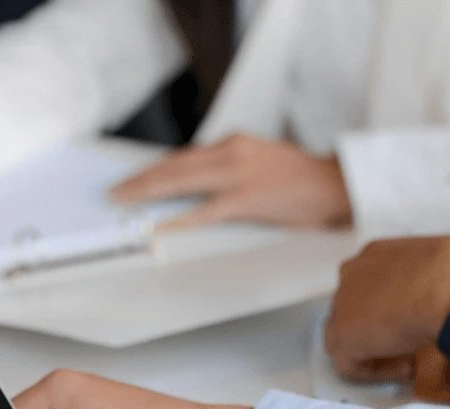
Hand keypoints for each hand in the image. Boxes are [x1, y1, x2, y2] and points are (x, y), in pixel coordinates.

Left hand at [109, 134, 352, 230]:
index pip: (183, 156)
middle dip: (141, 179)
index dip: (154, 169)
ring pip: (181, 182)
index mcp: (233, 143)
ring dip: (149, 192)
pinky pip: (204, 211)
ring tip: (126, 201)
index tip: (133, 178)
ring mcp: (236, 176)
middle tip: (117, 190)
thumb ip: (227, 167)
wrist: (333, 184)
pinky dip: (180, 218)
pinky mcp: (245, 199)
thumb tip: (194, 181)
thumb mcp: (257, 159)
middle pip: (174, 166)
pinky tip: (161, 224)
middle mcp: (230, 153)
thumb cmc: (297, 178)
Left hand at [325, 236, 449, 381]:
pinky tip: (406, 369)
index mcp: (375, 254)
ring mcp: (343, 305)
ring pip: (347, 337)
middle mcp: (352, 274)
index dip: (391, 306)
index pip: (371, 284)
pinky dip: (377, 372)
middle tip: (410, 341)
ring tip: (409, 358)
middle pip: (354, 310)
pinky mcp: (345, 337)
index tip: (417, 318)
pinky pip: (351, 364)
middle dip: (378, 328)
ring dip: (375, 351)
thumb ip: (437, 276)